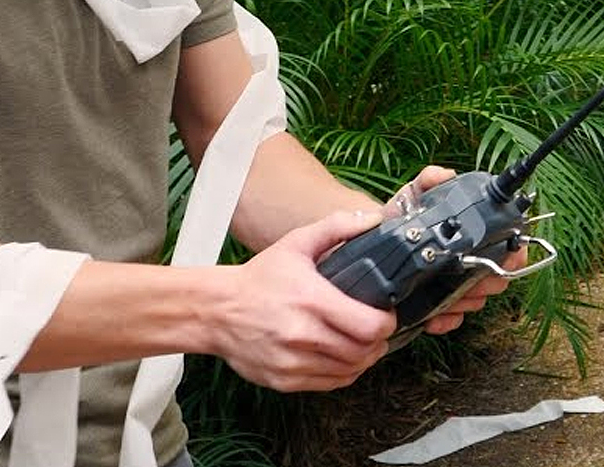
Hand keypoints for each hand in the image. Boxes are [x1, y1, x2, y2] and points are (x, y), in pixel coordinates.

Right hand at [211, 207, 397, 392]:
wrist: (216, 310)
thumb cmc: (259, 278)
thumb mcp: (296, 243)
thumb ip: (337, 227)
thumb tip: (374, 219)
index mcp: (311, 300)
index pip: (369, 326)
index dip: (387, 322)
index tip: (386, 313)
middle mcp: (302, 335)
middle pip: (363, 352)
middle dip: (379, 341)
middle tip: (378, 329)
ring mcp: (292, 362)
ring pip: (350, 371)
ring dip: (364, 359)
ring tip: (363, 343)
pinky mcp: (284, 381)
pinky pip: (330, 384)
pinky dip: (344, 373)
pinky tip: (343, 357)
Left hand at [388, 166, 525, 335]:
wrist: (377, 239)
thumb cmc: (405, 215)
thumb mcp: (416, 193)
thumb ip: (429, 180)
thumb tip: (443, 175)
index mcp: (476, 234)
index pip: (512, 247)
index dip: (516, 253)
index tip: (508, 256)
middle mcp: (473, 260)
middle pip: (499, 279)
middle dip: (487, 281)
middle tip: (470, 275)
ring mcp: (459, 284)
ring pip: (477, 301)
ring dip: (465, 300)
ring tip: (450, 293)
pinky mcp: (440, 303)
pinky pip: (452, 319)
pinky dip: (445, 319)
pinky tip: (434, 316)